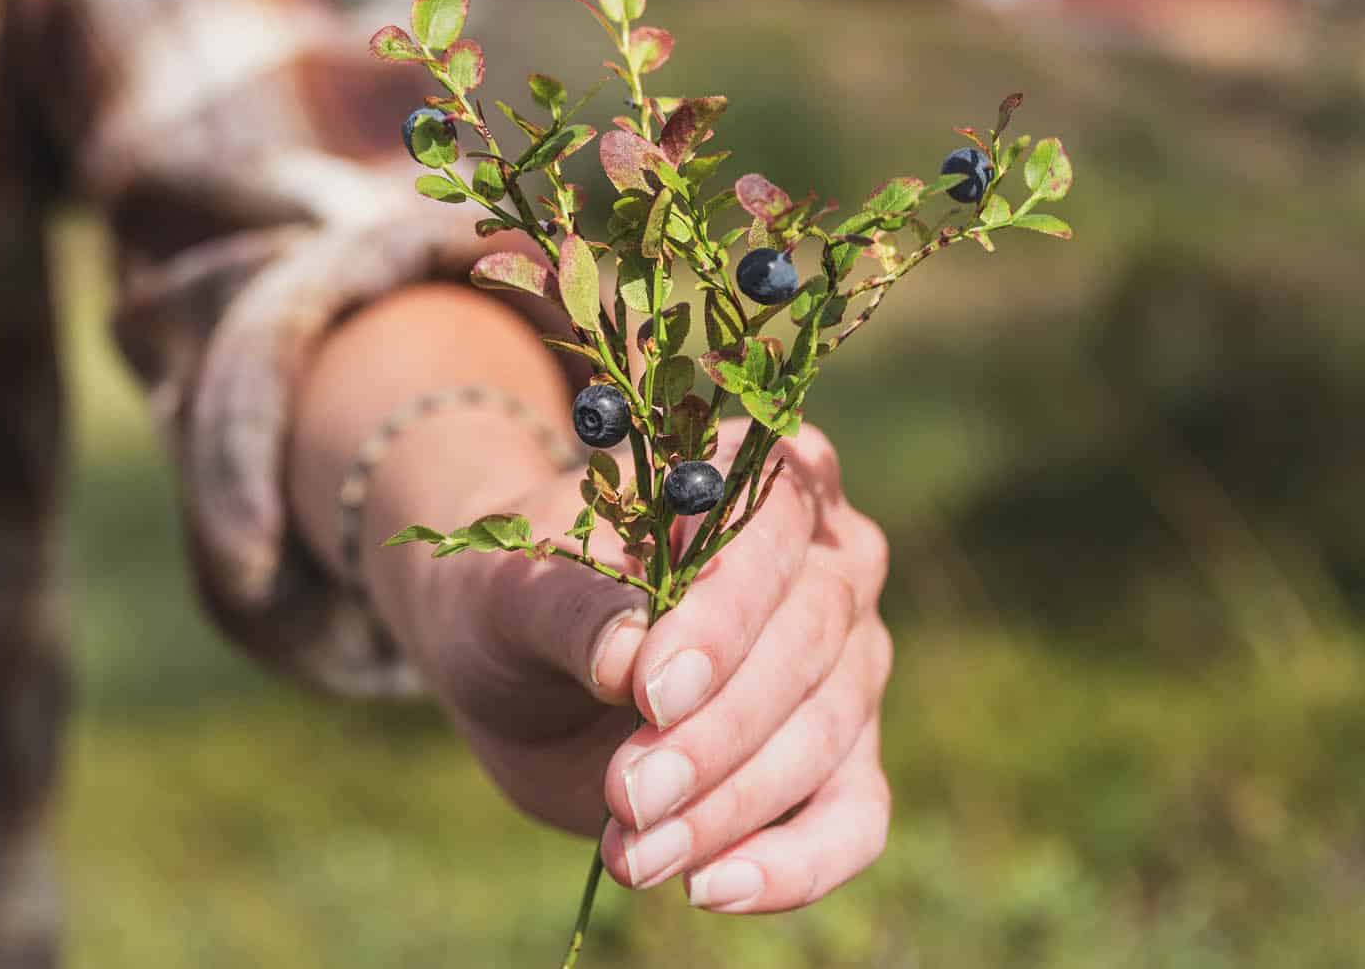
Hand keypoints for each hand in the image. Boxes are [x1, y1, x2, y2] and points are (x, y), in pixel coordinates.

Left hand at [414, 420, 892, 914]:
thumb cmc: (520, 592)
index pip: (772, 532)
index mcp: (759, 475)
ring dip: (730, 807)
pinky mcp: (841, 758)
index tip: (650, 692)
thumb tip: (627, 659)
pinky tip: (712, 890)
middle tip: (627, 795)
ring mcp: (848, 662)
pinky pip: (853, 819)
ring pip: (828, 735)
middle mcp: (830, 561)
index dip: (722, 616)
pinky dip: (794, 866)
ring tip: (632, 855)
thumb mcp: (511, 587)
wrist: (519, 660)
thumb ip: (569, 604)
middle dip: (718, 731)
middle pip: (810, 640)